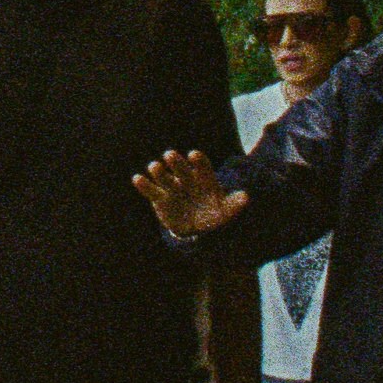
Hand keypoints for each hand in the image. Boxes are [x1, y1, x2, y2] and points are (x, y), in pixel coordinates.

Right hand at [131, 147, 247, 238]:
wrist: (195, 228)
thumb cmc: (213, 214)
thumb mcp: (225, 211)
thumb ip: (233, 204)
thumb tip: (246, 197)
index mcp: (204, 178)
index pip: (202, 167)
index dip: (198, 161)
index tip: (194, 155)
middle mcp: (187, 179)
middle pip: (181, 168)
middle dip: (176, 162)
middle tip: (170, 155)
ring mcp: (172, 187)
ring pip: (164, 177)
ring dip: (159, 171)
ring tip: (155, 167)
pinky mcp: (160, 198)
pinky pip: (151, 191)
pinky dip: (144, 185)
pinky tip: (137, 179)